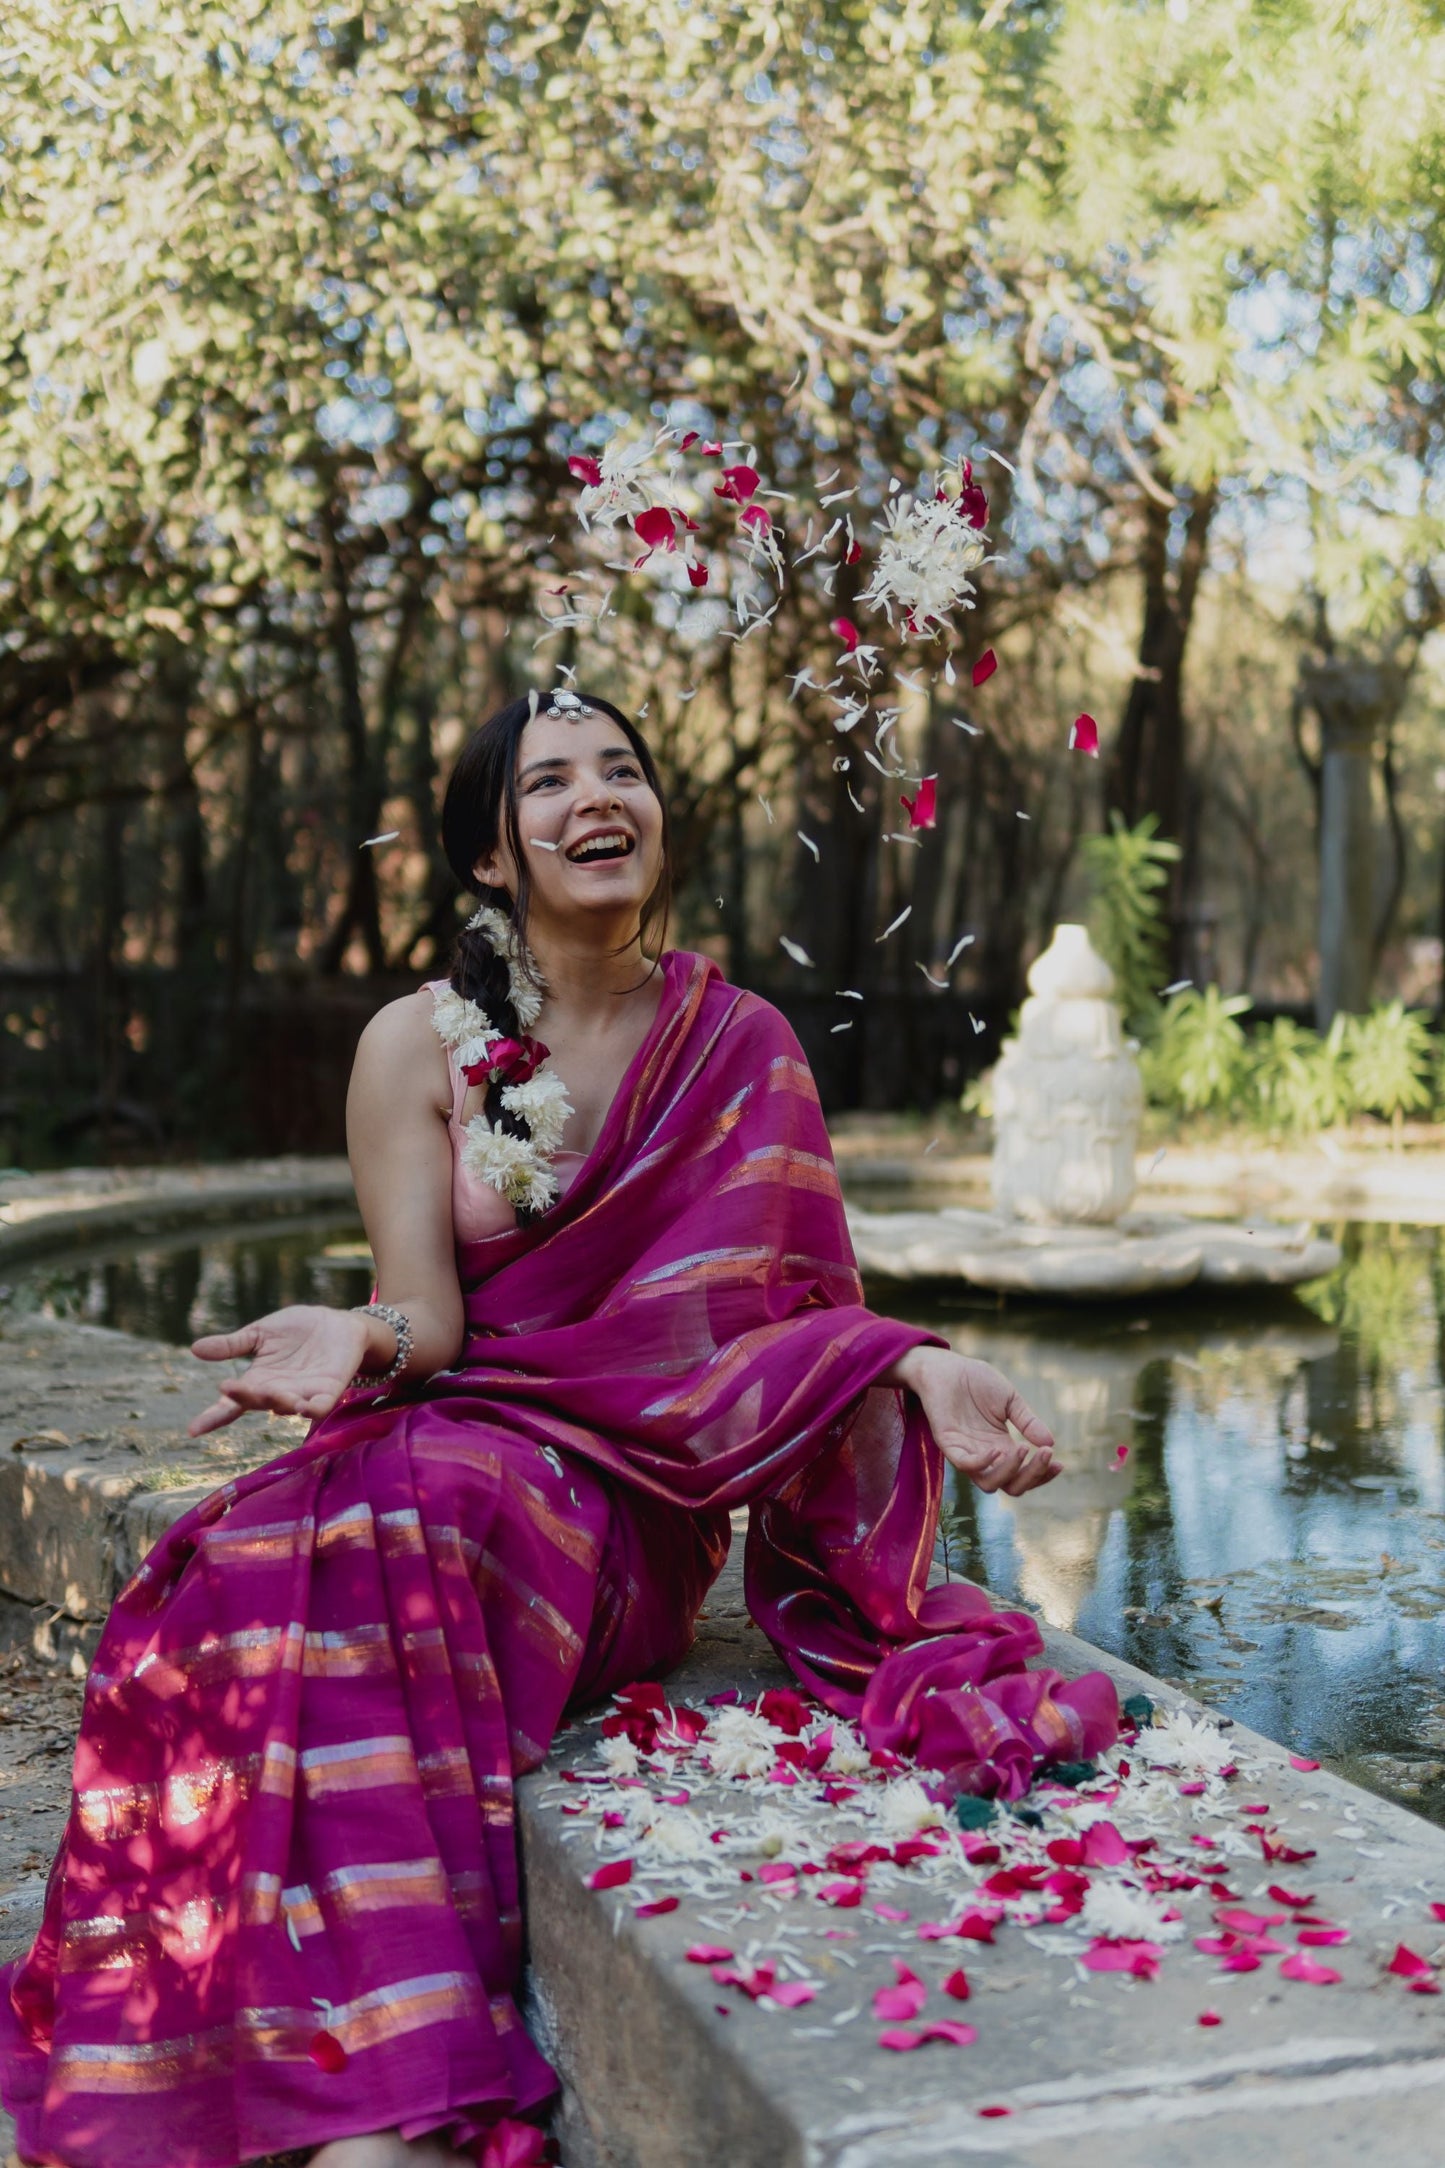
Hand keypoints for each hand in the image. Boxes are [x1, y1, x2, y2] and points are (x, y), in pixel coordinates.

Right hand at [187, 1305, 375, 1437]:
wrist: (336, 1323)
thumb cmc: (296, 1330)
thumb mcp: (259, 1334)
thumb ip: (232, 1345)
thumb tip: (195, 1348)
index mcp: (258, 1381)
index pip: (232, 1403)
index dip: (213, 1418)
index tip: (193, 1430)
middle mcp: (277, 1393)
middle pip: (257, 1402)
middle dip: (244, 1397)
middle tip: (229, 1388)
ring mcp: (303, 1394)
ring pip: (286, 1406)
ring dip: (277, 1402)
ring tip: (266, 1393)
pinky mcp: (329, 1391)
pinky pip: (320, 1406)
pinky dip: (312, 1409)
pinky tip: (304, 1407)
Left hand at [891, 1347, 1060, 1496]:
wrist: (947, 1366)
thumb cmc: (976, 1381)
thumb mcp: (1010, 1401)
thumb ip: (1028, 1422)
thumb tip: (1051, 1442)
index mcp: (1002, 1447)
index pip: (1024, 1475)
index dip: (1042, 1474)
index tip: (1059, 1463)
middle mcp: (986, 1455)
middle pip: (1011, 1486)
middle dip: (1033, 1476)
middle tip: (1047, 1454)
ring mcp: (967, 1452)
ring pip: (989, 1484)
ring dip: (1010, 1472)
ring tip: (1024, 1449)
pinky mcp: (948, 1443)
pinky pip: (965, 1465)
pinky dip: (983, 1463)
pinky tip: (998, 1449)